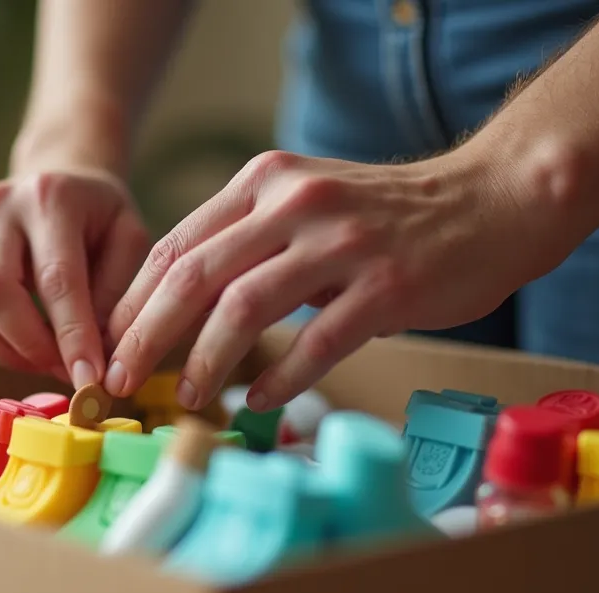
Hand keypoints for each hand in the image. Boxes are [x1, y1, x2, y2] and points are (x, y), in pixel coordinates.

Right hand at [0, 168, 149, 387]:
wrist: (57, 181)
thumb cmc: (99, 218)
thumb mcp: (129, 240)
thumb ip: (117, 294)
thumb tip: (98, 358)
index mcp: (49, 197)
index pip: (55, 278)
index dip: (72, 336)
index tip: (90, 379)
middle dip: (31, 346)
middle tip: (66, 369)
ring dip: (7, 354)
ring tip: (46, 359)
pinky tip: (23, 342)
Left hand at [102, 147, 583, 410]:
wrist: (492, 200)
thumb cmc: (387, 216)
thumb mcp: (304, 203)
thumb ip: (245, 239)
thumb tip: (175, 309)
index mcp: (265, 182)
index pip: (175, 245)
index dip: (133, 301)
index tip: (107, 346)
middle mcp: (294, 204)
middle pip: (194, 275)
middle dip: (147, 336)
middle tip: (121, 381)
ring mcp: (341, 243)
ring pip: (244, 308)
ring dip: (206, 362)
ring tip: (188, 398)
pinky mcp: (386, 285)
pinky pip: (316, 342)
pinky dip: (280, 379)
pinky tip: (260, 404)